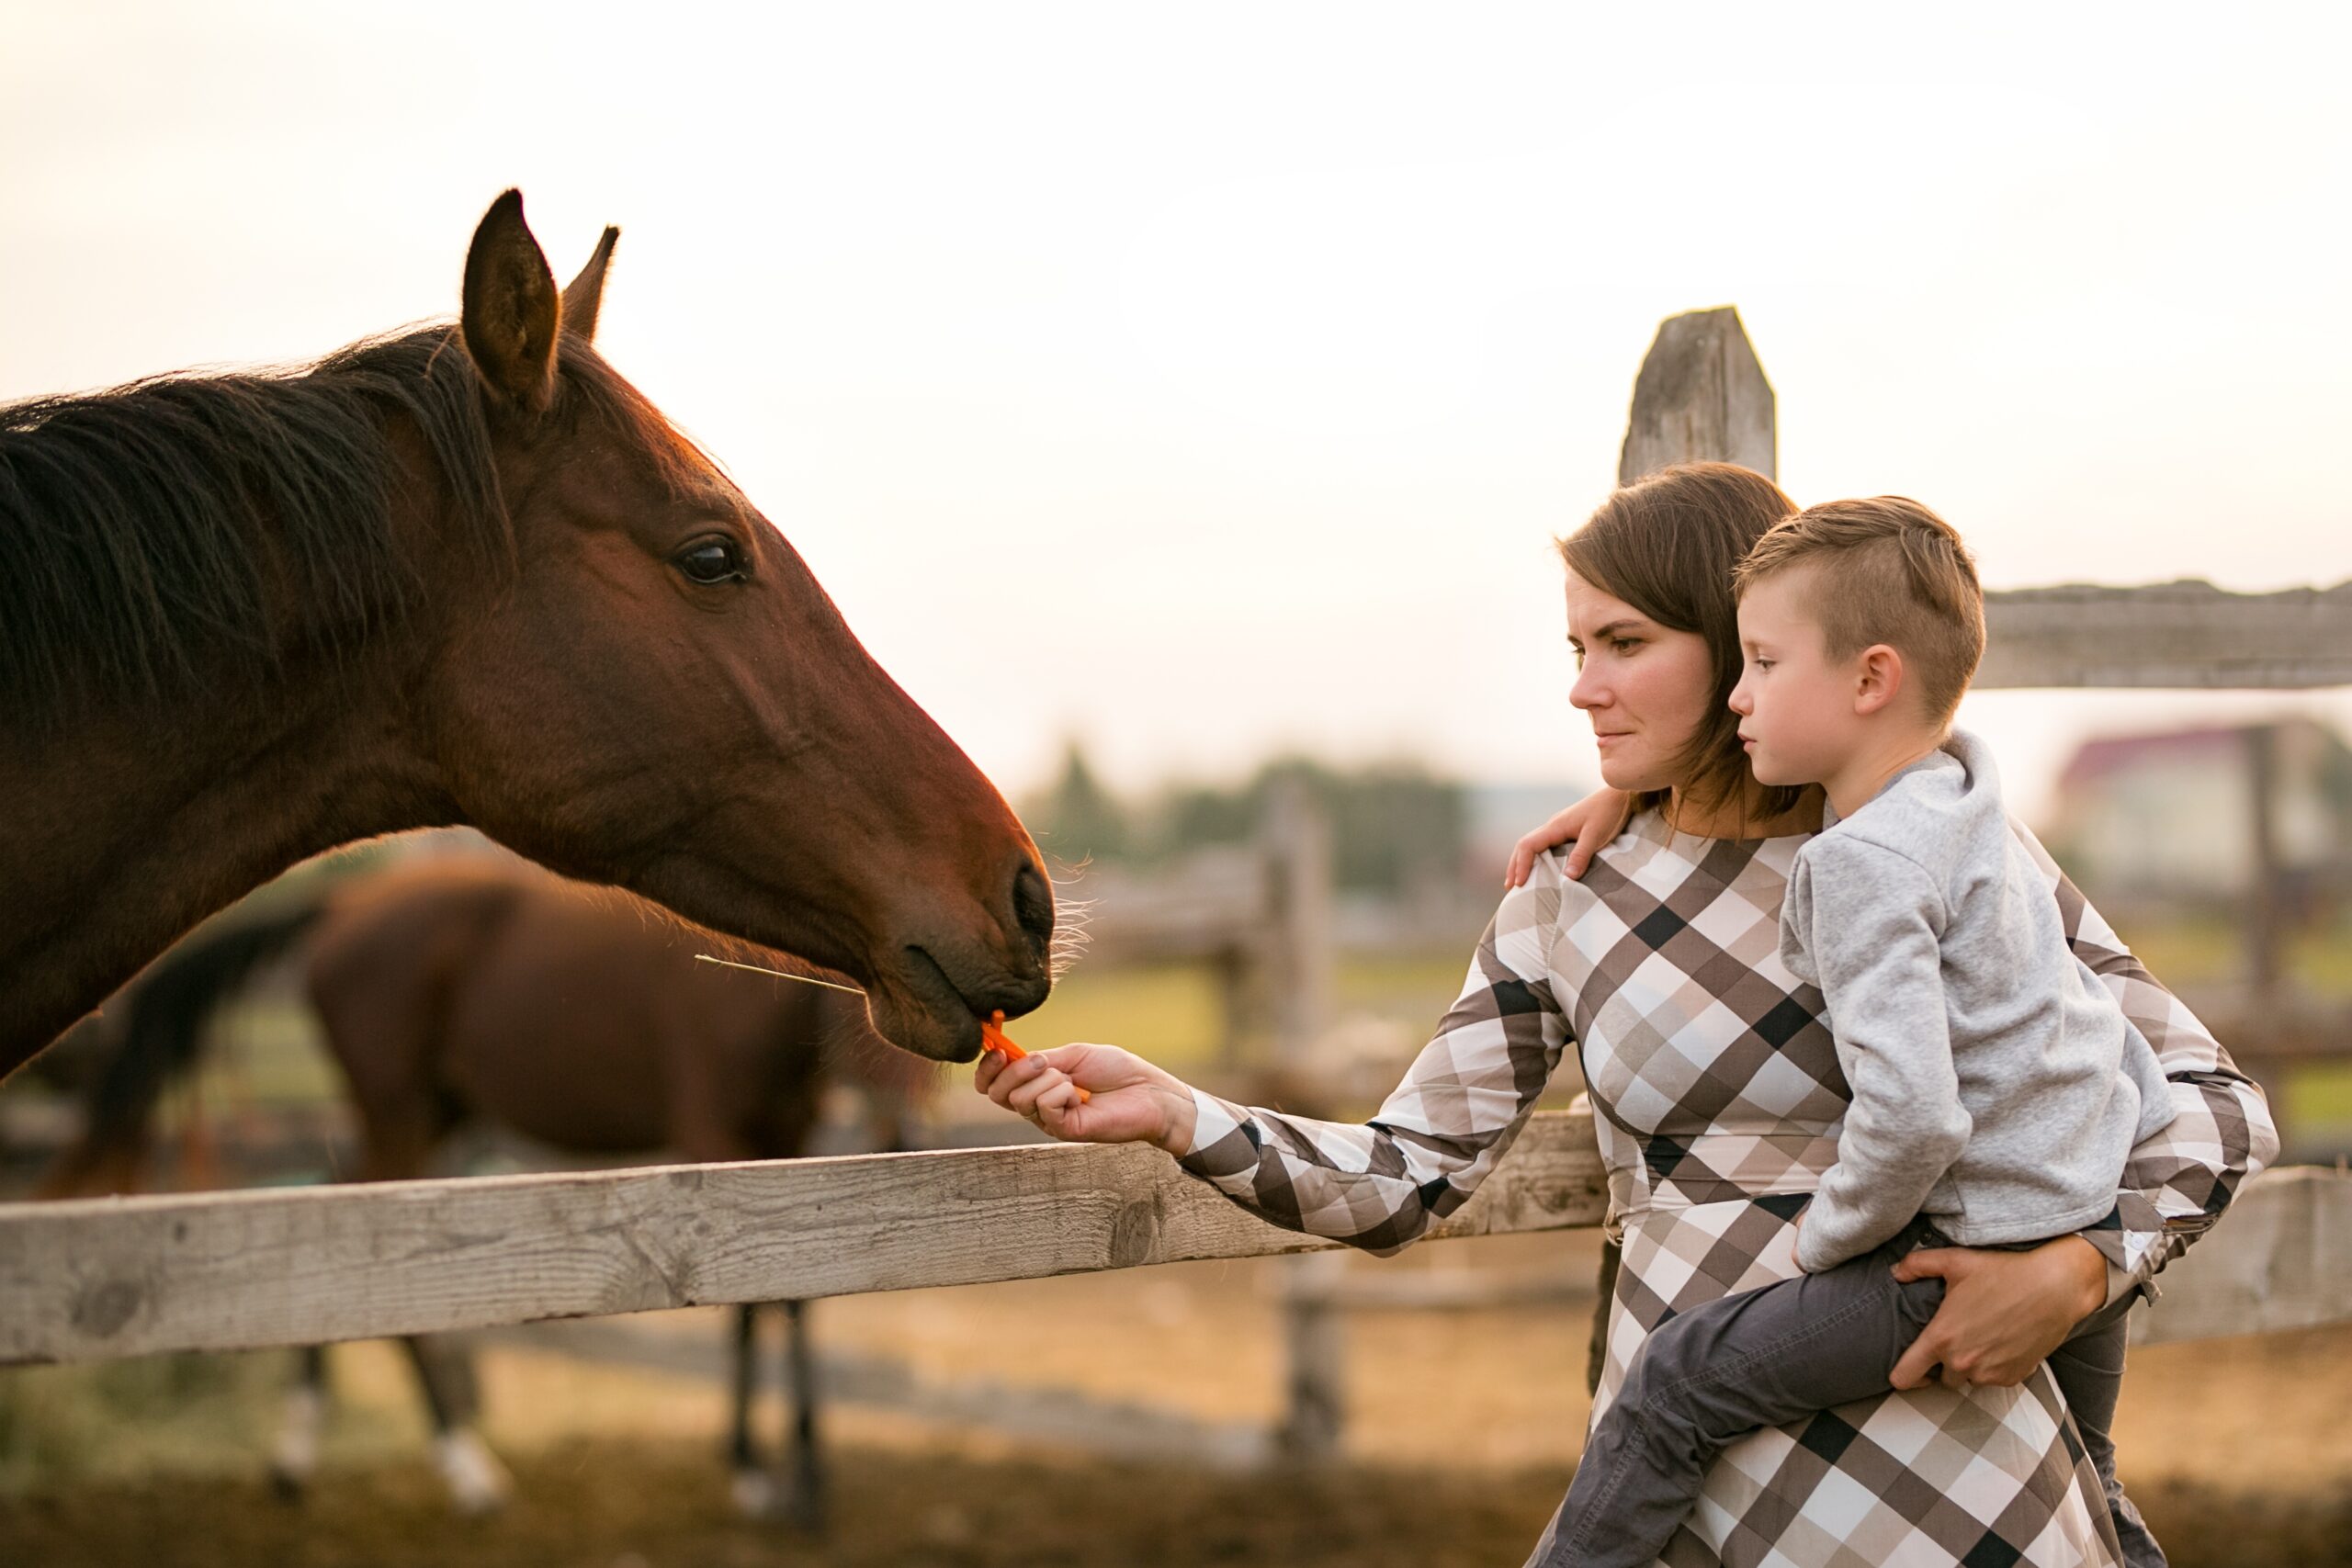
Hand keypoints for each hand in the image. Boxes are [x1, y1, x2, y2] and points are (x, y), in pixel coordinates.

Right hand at [974, 1041, 1198, 1154]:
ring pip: (1020, 1099)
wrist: (1148, 1091)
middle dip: (1015, 1070)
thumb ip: (1039, 1058)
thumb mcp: (1072, 1055)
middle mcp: (1038, 1105)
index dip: (986, 1069)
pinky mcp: (1065, 1131)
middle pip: (999, 1094)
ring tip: (1074, 1081)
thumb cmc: (1116, 1071)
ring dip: (1047, 1079)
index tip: (997, 1051)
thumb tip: (1007, 1055)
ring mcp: (1050, 1121)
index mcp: (1037, 1085)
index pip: (994, 1085)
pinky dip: (1061, 1092)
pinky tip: (1081, 1096)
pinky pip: (1045, 1107)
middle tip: (1045, 1061)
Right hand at [1504, 788, 1636, 887]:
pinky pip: (1543, 845)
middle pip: (1524, 845)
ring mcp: (1558, 828)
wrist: (1619, 796)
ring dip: (1522, 861)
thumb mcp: (1596, 835)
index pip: (1527, 845)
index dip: (1521, 865)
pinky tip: (1539, 867)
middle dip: (1515, 865)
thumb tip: (1566, 877)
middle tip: (1510, 886)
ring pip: (1532, 845)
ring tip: (1518, 880)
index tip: (1519, 883)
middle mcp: (1552, 826)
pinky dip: (1534, 858)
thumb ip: (1581, 855)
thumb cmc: (1608, 812)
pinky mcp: (1566, 830)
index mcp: (1555, 826)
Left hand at [1887, 1236, 2107, 1390]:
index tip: (1906, 1366)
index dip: (1900, 1374)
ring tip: (1979, 1336)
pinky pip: (1993, 1379)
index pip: (1905, 1376)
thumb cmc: (2004, 1272)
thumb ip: (1917, 1265)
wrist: (2054, 1287)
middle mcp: (1963, 1362)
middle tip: (1955, 1336)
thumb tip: (1895, 1272)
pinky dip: (1993, 1367)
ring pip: (1967, 1379)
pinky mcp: (2013, 1377)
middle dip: (1943, 1362)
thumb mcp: (1955, 1260)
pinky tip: (2000, 1342)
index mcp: (1941, 1338)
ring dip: (1968, 1365)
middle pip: (1940, 1378)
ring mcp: (1989, 1373)